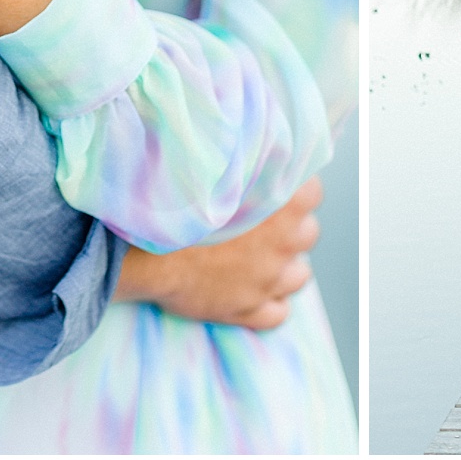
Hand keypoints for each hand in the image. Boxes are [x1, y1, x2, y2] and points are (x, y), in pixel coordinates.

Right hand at [114, 177, 322, 329]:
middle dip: (290, 228)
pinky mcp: (247, 310)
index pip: (313, 192)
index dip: (295, 188)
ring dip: (284, 265)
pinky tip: (252, 289)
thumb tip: (259, 146)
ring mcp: (268, 281)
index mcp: (283, 206)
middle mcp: (284, 245)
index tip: (277, 186)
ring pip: (298, 276)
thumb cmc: (179, 203)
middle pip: (308, 234)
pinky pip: (277, 313)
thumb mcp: (219, 170)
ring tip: (258, 256)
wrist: (147, 251)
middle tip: (262, 221)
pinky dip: (270, 302)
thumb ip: (248, 162)